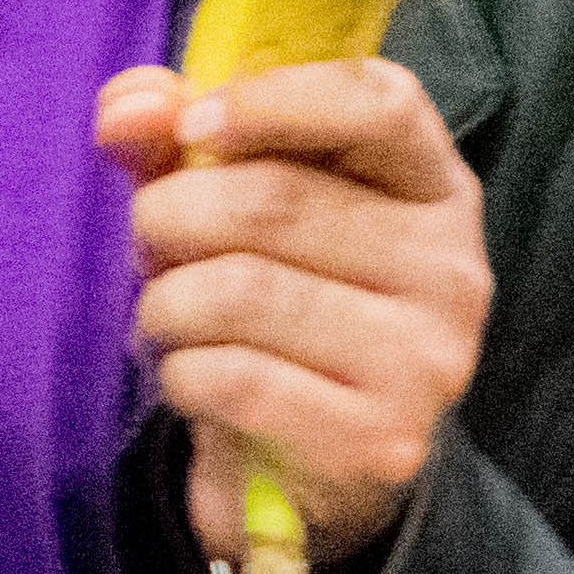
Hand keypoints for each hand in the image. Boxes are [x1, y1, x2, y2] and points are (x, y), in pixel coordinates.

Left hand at [97, 54, 489, 570]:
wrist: (324, 474)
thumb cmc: (286, 308)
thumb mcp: (248, 209)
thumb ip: (184, 142)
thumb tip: (123, 109)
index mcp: (433, 185)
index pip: (383, 102)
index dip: (276, 98)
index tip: (194, 125)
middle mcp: (450, 267)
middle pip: (277, 200)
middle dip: (172, 215)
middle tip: (149, 247)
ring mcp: (424, 359)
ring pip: (242, 291)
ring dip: (166, 303)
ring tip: (164, 317)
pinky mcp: (380, 440)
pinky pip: (236, 378)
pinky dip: (181, 374)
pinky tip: (189, 378)